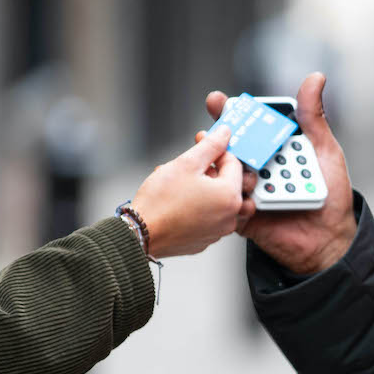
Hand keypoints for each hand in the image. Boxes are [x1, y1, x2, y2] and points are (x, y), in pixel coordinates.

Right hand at [129, 127, 246, 257]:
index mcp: (230, 197)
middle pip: (226, 182)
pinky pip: (207, 216)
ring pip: (216, 199)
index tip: (204, 146)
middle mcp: (229, 217)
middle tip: (188, 166)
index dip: (217, 151)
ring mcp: (217, 231)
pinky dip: (197, 206)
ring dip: (201, 187)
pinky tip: (179, 201)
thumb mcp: (186, 163)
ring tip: (180, 184)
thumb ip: (210, 146)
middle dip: (208, 170)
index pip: (234, 163)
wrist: (140, 233)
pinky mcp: (205, 239)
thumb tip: (224, 134)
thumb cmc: (160, 202)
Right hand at [204, 72, 355, 274]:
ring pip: (225, 173)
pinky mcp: (244, 214)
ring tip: (221, 157)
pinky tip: (234, 189)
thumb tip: (315, 77)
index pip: (250, 125)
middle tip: (214, 125)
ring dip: (220, 164)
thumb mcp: (324, 150)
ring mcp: (250, 189)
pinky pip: (229, 202)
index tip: (220, 101)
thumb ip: (313, 117)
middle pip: (232, 146)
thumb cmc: (332, 194)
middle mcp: (260, 166)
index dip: (233, 112)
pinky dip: (228, 194)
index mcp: (275, 148)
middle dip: (219, 135)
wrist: (330, 239)